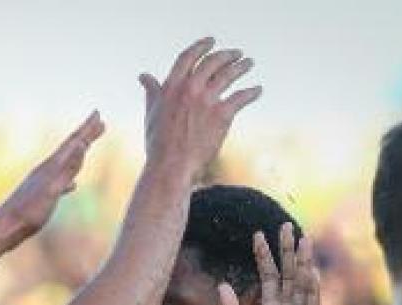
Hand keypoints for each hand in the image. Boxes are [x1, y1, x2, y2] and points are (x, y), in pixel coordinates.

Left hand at [0, 112, 104, 247]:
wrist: (4, 230)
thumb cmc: (27, 213)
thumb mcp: (51, 191)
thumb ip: (66, 170)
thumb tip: (81, 145)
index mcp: (50, 168)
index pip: (73, 143)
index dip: (87, 129)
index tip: (98, 114)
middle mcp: (45, 171)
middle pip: (70, 148)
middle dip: (85, 135)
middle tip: (99, 122)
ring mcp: (42, 183)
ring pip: (65, 163)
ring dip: (78, 153)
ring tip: (88, 147)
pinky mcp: (40, 196)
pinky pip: (60, 182)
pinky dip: (69, 179)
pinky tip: (73, 185)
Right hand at [139, 38, 260, 183]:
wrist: (171, 166)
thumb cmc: (158, 144)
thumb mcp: (151, 113)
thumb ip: (152, 91)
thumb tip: (143, 76)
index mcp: (171, 86)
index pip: (188, 57)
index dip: (201, 46)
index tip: (211, 41)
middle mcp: (189, 89)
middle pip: (212, 62)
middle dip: (227, 55)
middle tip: (236, 54)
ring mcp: (206, 100)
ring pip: (229, 75)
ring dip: (241, 67)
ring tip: (248, 64)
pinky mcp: (222, 115)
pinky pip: (241, 97)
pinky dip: (252, 92)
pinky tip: (257, 90)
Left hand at [217, 223, 319, 304]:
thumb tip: (222, 284)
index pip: (268, 277)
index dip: (264, 256)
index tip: (257, 235)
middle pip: (288, 275)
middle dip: (287, 251)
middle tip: (286, 225)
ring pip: (301, 285)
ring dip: (302, 263)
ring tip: (302, 239)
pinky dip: (310, 289)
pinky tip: (310, 270)